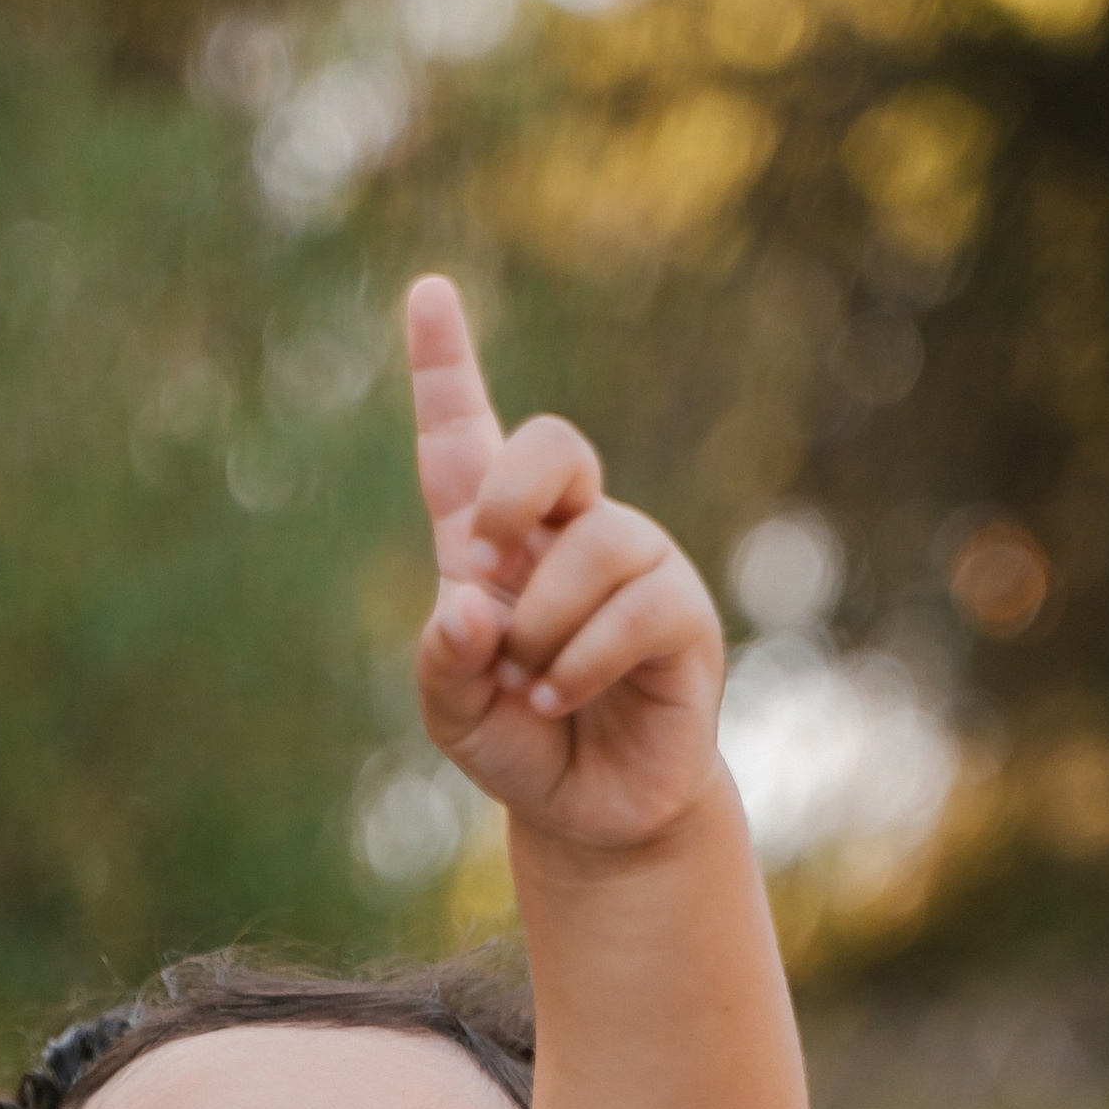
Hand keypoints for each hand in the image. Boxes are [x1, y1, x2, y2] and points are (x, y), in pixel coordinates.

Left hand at [407, 277, 728, 854]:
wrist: (593, 815)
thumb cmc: (520, 744)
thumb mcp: (453, 713)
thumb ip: (441, 664)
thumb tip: (465, 608)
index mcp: (499, 541)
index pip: (468, 438)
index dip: (447, 367)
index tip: (429, 293)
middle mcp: (571, 533)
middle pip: (551, 446)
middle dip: (511, 492)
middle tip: (481, 563)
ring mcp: (635, 566)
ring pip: (594, 543)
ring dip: (544, 624)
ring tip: (529, 685)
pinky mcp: (680, 615)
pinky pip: (635, 608)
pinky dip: (579, 662)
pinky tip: (557, 699)